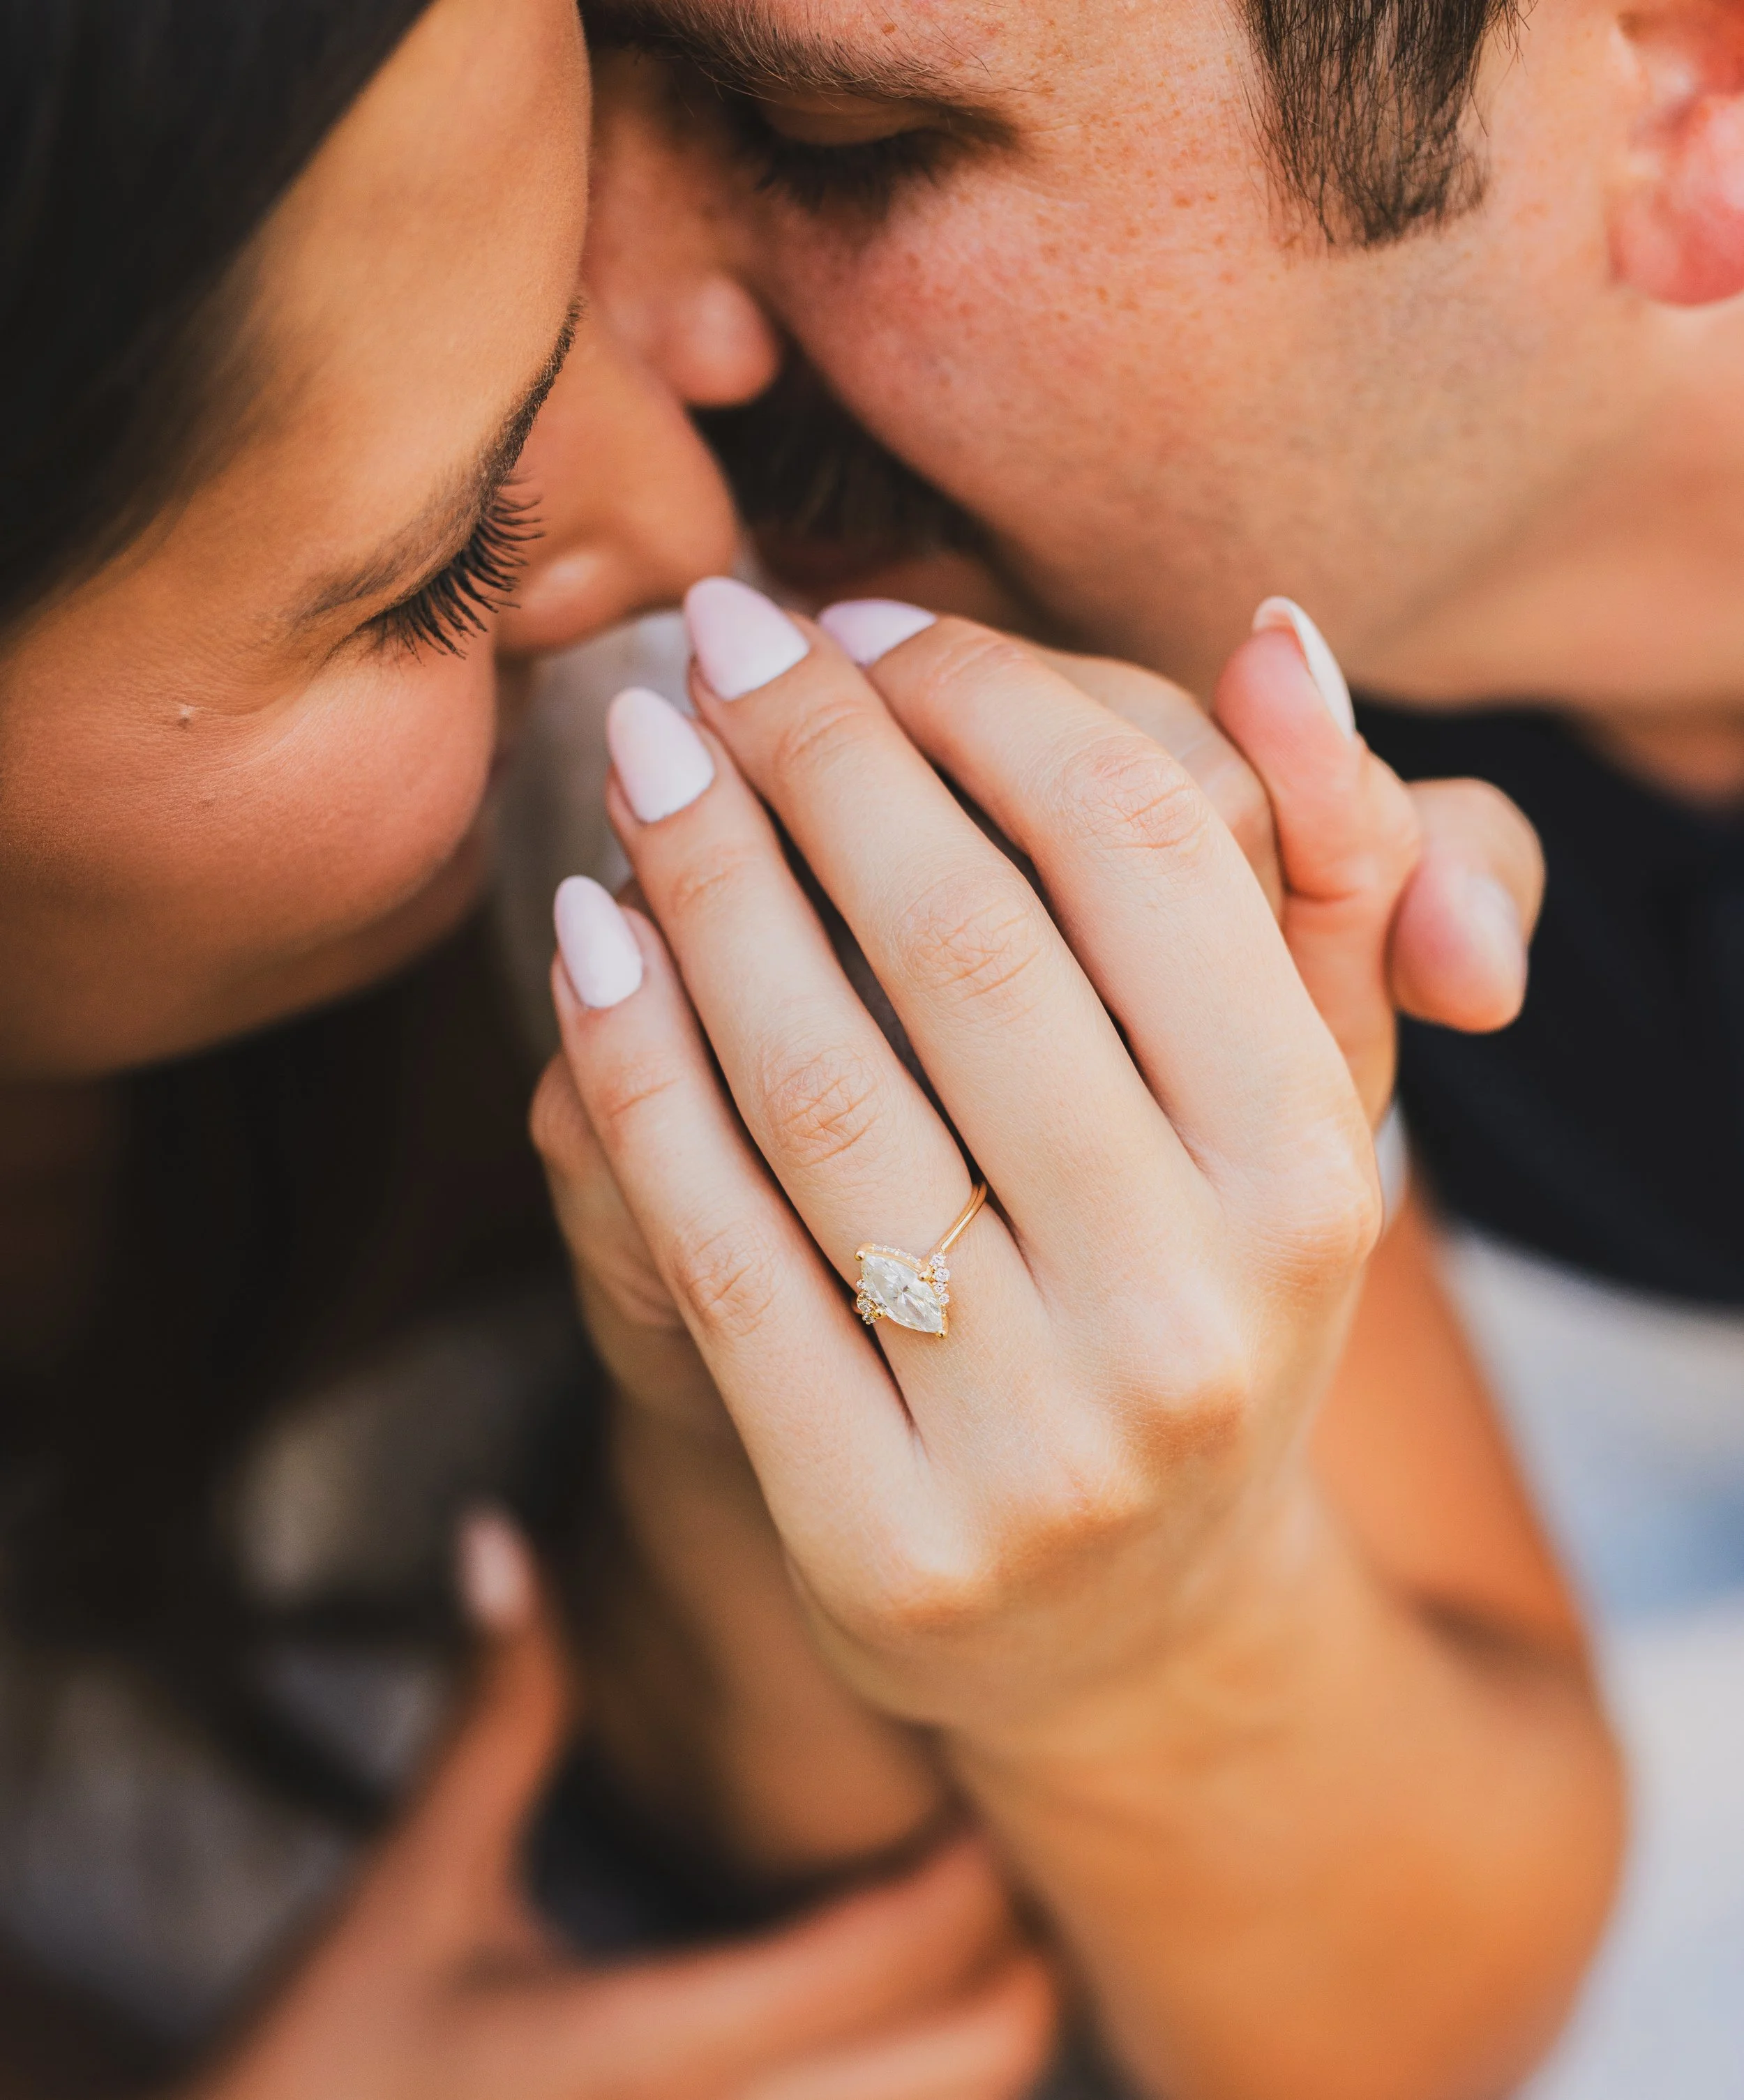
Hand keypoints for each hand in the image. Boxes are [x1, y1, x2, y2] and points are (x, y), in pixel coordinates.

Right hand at [183, 1513, 1053, 2099]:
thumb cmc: (321, 2065)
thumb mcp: (409, 1887)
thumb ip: (491, 1711)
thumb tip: (497, 1533)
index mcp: (648, 2050)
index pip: (886, 1955)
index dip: (977, 1872)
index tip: (994, 1782)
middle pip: (971, 2073)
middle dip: (1023, 1970)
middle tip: (1011, 1857)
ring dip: (985, 2052)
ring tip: (979, 1947)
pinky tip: (893, 2046)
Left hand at [540, 585, 1429, 1747]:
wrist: (1127, 1622)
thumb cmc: (1197, 1304)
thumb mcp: (1294, 1111)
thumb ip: (1314, 877)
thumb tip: (1276, 636)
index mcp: (1310, 1174)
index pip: (1143, 850)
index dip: (985, 698)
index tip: (866, 620)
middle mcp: (1194, 1313)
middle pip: (966, 948)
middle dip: (816, 753)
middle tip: (718, 639)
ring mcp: (1037, 1448)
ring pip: (820, 1088)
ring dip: (702, 881)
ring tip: (638, 755)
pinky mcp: (879, 1540)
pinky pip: (719, 1247)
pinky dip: (631, 1070)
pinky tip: (587, 941)